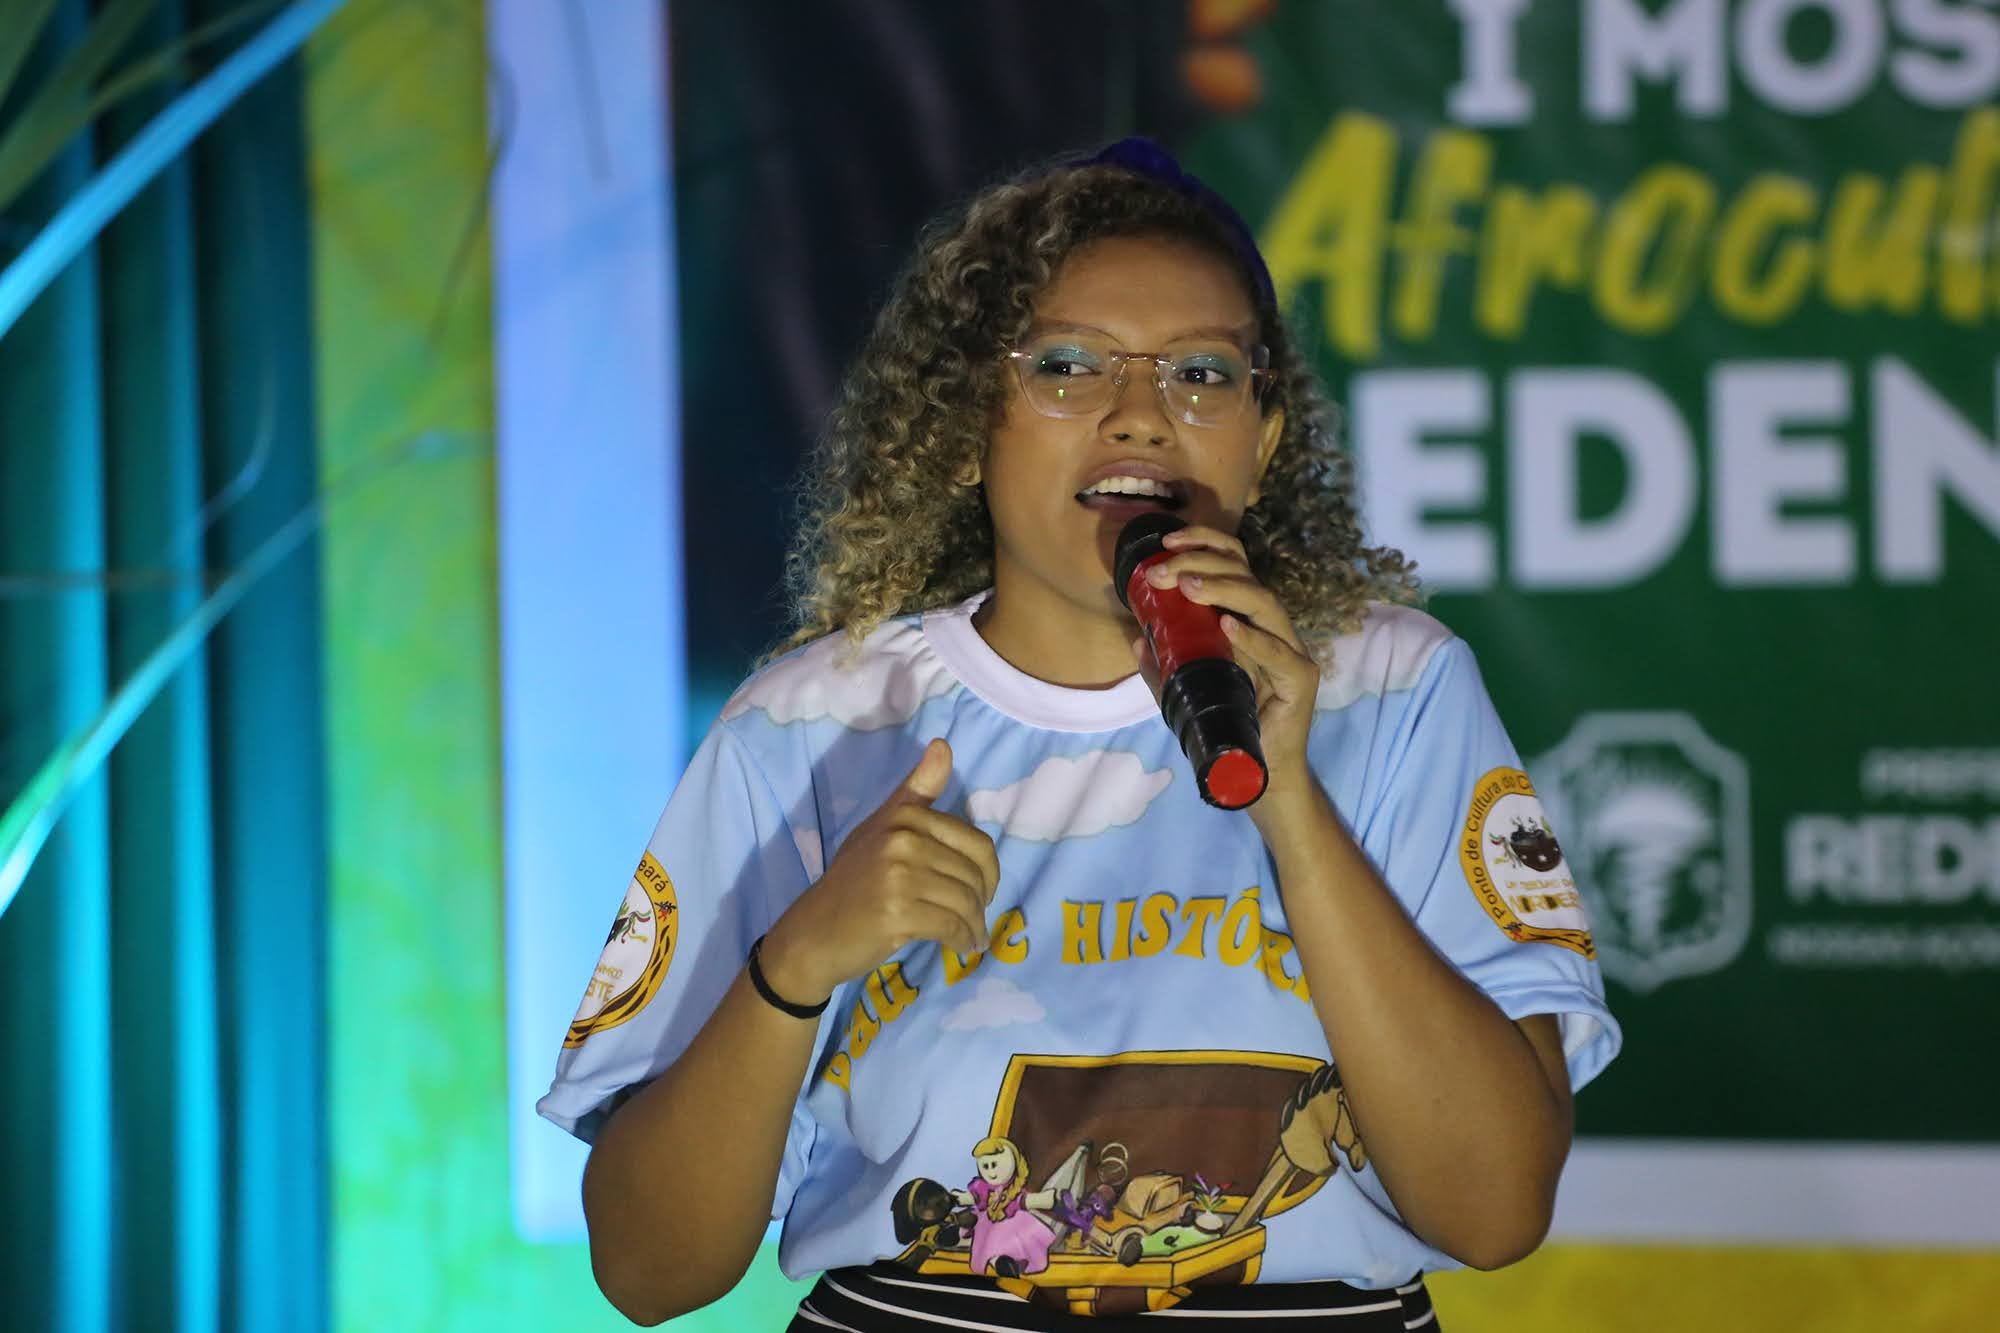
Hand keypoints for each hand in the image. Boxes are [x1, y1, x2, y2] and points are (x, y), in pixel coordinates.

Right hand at [761, 739, 998, 1004]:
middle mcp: (902, 839)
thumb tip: (944, 745)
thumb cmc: (853, 881)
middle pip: (973, 874)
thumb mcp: (882, 827)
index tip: (984, 890)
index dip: (989, 871)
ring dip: (975, 926)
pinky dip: (963, 941)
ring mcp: (898, 876)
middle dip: (982, 902)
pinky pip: (951, 927)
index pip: (976, 842)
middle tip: (976, 919)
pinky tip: (962, 947)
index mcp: (904, 816)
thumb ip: (917, 791)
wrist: (814, 931)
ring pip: (965, 902)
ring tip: (972, 937)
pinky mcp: (897, 912)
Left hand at [1129, 524, 1319, 819]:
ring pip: (1264, 603)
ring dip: (1224, 589)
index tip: (1165, 542)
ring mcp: (1290, 651)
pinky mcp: (1300, 680)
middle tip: (1163, 570)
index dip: (1204, 543)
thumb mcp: (1184, 691)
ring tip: (1188, 586)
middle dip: (1203, 562)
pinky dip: (1253, 638)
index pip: (1234, 565)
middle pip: (1247, 575)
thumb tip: (1137, 636)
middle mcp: (1272, 628)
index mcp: (1248, 621)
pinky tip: (1228, 626)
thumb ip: (1162, 666)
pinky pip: (1280, 653)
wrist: (1255, 775)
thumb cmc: (1226, 727)